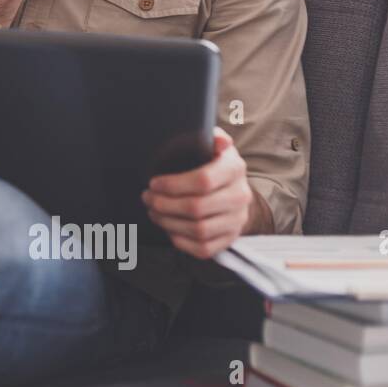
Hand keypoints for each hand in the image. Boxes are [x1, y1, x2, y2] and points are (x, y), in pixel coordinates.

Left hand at [140, 127, 264, 258]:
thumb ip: (211, 138)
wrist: (235, 191)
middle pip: (196, 208)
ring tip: (153, 211)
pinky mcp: (229, 239)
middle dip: (164, 204)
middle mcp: (240, 196)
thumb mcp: (212, 144)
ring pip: (198, 230)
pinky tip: (168, 227)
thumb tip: (218, 140)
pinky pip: (204, 248)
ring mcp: (237, 220)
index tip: (153, 182)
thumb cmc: (213, 164)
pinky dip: (180, 240)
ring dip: (168, 222)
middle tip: (147, 198)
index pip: (203, 180)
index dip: (173, 184)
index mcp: (234, 168)